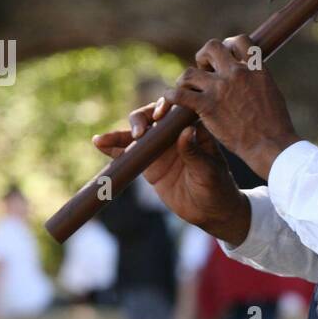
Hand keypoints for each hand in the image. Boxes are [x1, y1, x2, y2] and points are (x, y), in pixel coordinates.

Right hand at [92, 107, 250, 244]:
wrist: (211, 212)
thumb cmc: (218, 187)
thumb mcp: (209, 171)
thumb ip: (195, 153)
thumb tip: (186, 132)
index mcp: (194, 127)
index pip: (177, 109)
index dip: (165, 107)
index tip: (158, 117)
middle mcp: (174, 133)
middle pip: (152, 116)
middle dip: (141, 120)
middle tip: (138, 133)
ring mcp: (160, 147)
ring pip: (136, 134)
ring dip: (119, 134)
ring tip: (102, 139)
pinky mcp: (149, 163)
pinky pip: (129, 153)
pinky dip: (114, 149)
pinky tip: (100, 144)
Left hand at [161, 35, 301, 179]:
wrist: (271, 146)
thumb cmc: (276, 126)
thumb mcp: (272, 92)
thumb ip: (258, 79)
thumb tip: (251, 75)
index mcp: (255, 68)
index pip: (240, 40)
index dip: (229, 45)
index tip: (226, 57)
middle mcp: (237, 73)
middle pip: (211, 47)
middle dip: (204, 57)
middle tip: (205, 72)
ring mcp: (220, 89)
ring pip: (190, 72)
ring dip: (187, 81)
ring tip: (190, 91)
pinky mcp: (207, 107)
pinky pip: (179, 95)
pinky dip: (171, 97)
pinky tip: (171, 102)